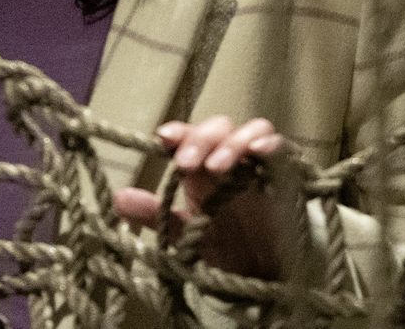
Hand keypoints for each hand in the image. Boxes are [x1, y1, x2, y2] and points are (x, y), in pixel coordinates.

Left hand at [112, 117, 283, 279]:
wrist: (261, 276)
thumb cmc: (223, 246)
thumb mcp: (183, 233)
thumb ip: (154, 214)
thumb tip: (118, 197)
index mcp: (202, 167)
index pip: (189, 136)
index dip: (178, 132)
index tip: (163, 139)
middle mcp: (230, 159)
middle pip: (218, 127)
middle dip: (202, 139)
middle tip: (187, 164)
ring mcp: (259, 165)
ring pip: (250, 130)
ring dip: (233, 143)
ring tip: (218, 168)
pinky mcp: (286, 176)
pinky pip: (282, 150)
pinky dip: (271, 145)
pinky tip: (259, 153)